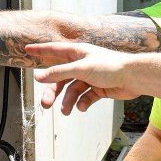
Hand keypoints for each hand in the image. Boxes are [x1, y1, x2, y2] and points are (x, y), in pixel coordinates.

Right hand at [27, 42, 143, 113]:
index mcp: (77, 53)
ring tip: (67, 111)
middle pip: (61, 78)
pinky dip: (82, 103)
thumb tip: (38, 76)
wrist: (133, 78)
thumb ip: (59, 73)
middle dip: (53, 91)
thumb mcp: (80, 69)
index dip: (40, 50)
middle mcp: (82, 64)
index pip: (54, 50)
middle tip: (45, 104)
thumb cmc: (109, 66)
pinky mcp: (98, 89)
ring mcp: (90, 77)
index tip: (27, 49)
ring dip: (68, 101)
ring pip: (72, 90)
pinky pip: (85, 97)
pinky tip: (82, 107)